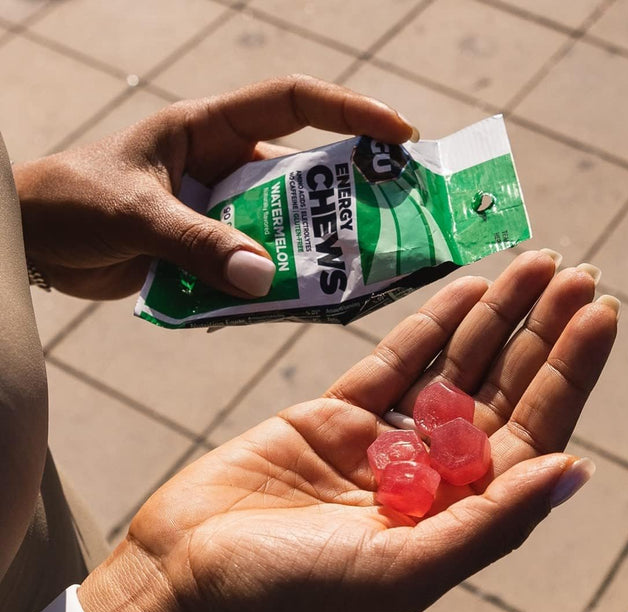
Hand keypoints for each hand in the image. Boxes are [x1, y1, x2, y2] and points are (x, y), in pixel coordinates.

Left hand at [12, 74, 415, 299]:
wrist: (33, 244)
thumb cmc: (70, 203)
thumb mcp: (134, 214)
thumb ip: (197, 245)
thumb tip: (264, 278)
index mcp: (208, 129)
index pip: (291, 103)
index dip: (349, 112)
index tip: (399, 133)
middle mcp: (224, 166)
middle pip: (304, 172)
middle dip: (351, 193)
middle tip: (400, 219)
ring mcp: (221, 211)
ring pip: (285, 227)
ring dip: (316, 249)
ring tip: (360, 272)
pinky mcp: (212, 251)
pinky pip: (259, 265)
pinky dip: (279, 284)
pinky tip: (302, 302)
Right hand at [78, 250, 617, 611]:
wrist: (188, 579)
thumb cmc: (295, 593)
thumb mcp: (405, 569)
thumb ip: (490, 521)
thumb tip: (574, 471)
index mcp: (458, 514)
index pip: (533, 433)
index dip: (569, 374)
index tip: (600, 315)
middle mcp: (432, 475)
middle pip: (502, 390)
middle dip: (541, 333)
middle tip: (577, 271)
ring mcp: (385, 441)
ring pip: (454, 366)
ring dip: (495, 316)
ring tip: (534, 263)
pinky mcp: (336, 415)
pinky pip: (395, 361)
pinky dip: (430, 324)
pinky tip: (466, 289)